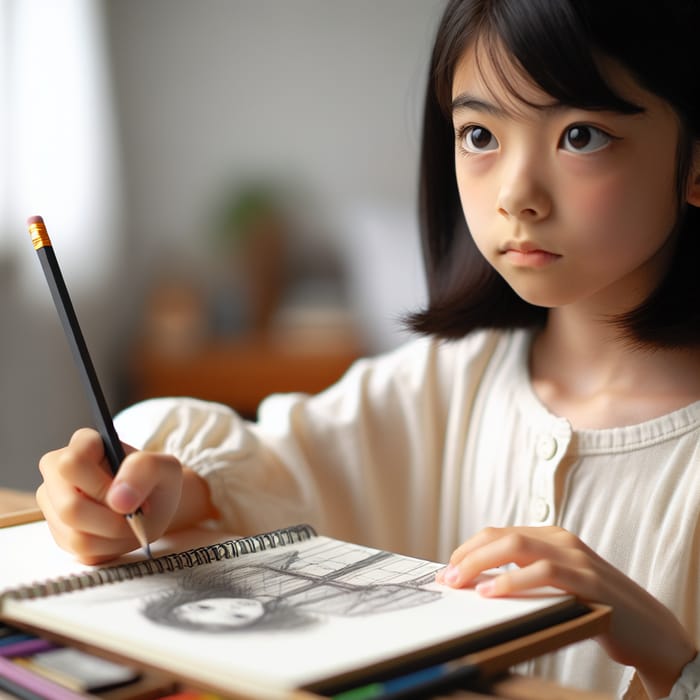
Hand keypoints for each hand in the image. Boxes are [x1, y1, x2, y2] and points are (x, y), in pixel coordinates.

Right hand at [36, 428, 184, 563]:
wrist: (157, 506)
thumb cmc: (158, 481)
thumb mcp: (166, 467)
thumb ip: (145, 470)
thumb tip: (118, 499)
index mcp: (82, 444)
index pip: (71, 464)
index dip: (100, 485)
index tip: (126, 495)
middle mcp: (58, 472)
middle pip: (69, 507)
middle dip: (110, 520)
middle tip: (135, 514)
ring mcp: (54, 504)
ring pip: (74, 535)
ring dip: (112, 536)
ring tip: (129, 522)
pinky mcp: (60, 533)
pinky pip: (79, 551)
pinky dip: (108, 547)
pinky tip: (118, 533)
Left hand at [436, 526, 696, 698]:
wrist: (649, 629)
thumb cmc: (594, 606)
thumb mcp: (555, 583)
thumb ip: (524, 573)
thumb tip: (476, 580)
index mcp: (550, 536)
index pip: (497, 534)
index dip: (468, 550)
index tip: (447, 570)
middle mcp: (560, 540)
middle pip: (500, 536)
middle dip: (467, 555)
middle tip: (446, 578)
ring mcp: (575, 557)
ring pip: (516, 546)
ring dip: (481, 564)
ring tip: (460, 584)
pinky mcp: (587, 580)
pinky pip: (543, 572)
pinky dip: (512, 581)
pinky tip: (491, 593)